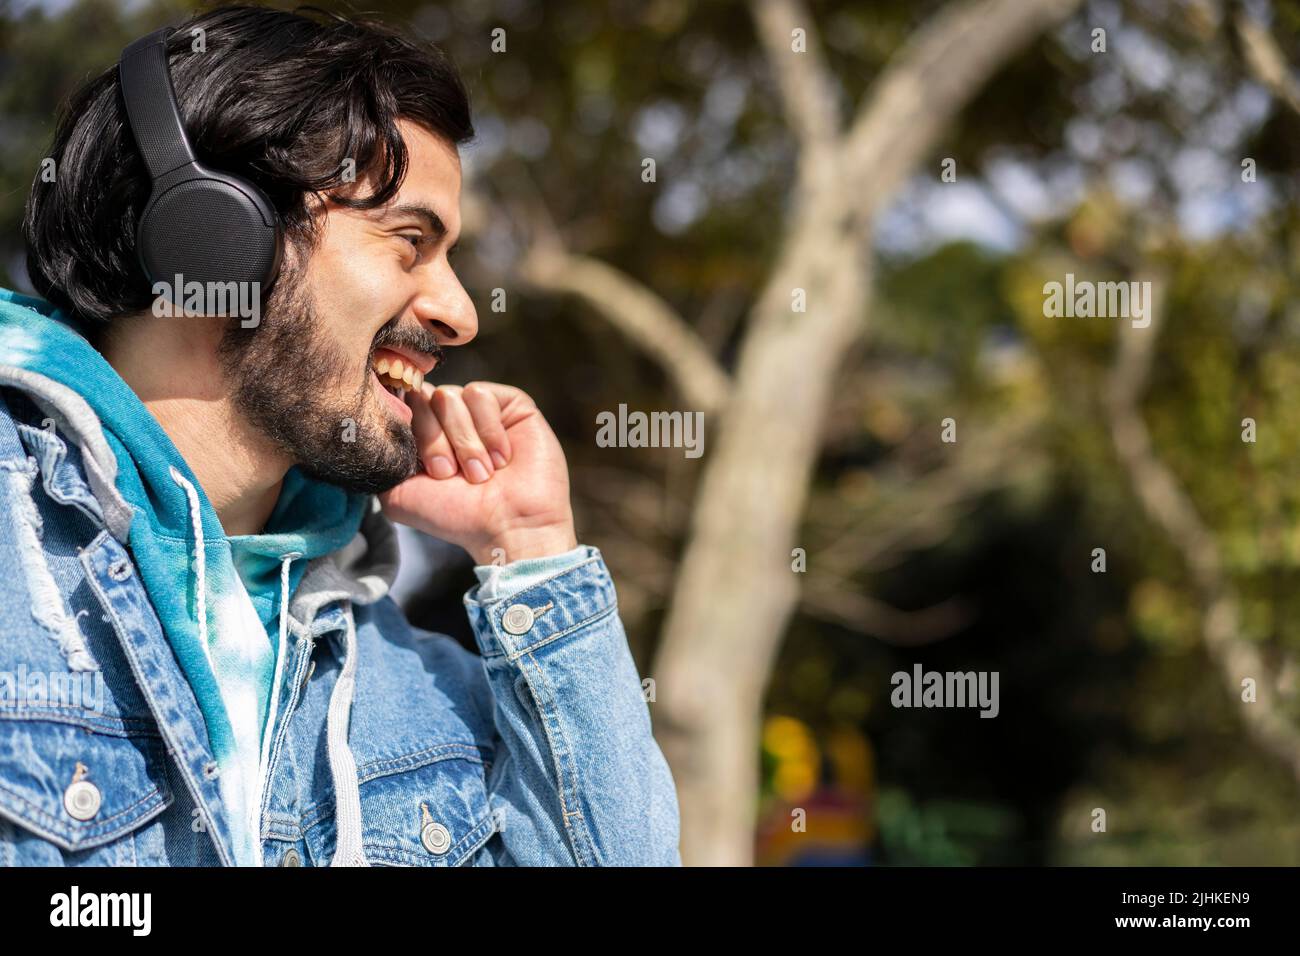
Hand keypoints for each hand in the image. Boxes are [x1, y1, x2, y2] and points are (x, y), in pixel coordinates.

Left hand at [377, 381, 577, 564]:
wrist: (509, 526)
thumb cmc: (458, 516)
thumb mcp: (399, 494)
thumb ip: (380, 458)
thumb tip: (373, 423)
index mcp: (423, 436)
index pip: (399, 407)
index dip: (409, 433)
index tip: (427, 470)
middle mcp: (449, 420)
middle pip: (421, 398)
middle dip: (434, 441)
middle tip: (451, 474)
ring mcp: (479, 410)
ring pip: (449, 396)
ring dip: (463, 442)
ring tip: (480, 474)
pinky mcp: (510, 404)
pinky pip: (480, 394)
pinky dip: (488, 430)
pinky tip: (501, 458)